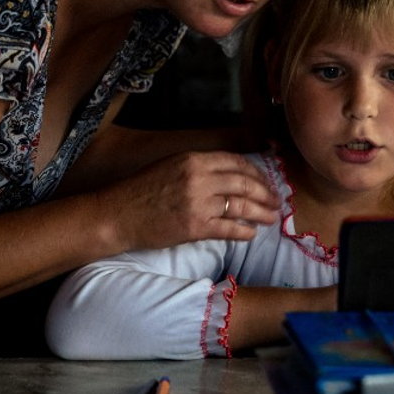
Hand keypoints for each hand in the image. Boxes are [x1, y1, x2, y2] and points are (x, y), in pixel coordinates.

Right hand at [93, 151, 279, 250]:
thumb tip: (229, 176)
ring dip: (261, 212)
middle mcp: (199, 178)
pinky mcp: (195, 227)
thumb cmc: (141, 191)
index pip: (236, 162)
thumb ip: (199, 168)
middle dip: (265, 192)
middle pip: (244, 183)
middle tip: (276, 201)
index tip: (265, 181)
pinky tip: (251, 234)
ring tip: (271, 218)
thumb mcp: (171, 166)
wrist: (117, 215)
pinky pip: (229, 228)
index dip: (256, 173)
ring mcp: (198, 203)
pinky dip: (244, 231)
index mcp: (193, 159)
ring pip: (241, 206)